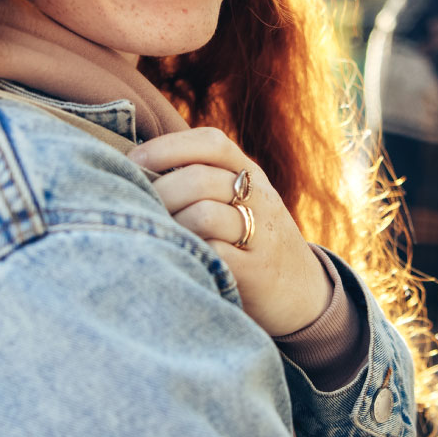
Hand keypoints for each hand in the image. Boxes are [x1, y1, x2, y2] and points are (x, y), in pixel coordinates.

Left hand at [128, 128, 330, 337]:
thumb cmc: (252, 240)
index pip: (211, 142)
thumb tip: (134, 164)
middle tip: (135, 208)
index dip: (166, 147)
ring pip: (203, 215)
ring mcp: (261, 235)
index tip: (131, 162)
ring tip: (157, 235)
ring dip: (171, 224)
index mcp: (250, 173)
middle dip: (159, 191)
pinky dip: (189, 254)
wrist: (306, 294)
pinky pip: (213, 254)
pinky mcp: (256, 273)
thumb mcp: (240, 200)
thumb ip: (201, 178)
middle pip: (199, 179)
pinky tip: (176, 259)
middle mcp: (260, 198)